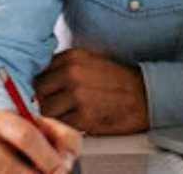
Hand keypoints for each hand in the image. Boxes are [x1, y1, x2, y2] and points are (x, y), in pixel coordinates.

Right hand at [0, 109, 81, 173]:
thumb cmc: (25, 131)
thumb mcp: (47, 126)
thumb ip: (66, 139)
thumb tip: (66, 165)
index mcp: (1, 120)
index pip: (25, 137)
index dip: (47, 157)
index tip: (63, 169)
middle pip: (9, 168)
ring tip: (36, 171)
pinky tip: (21, 173)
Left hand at [34, 48, 150, 134]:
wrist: (144, 95)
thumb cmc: (117, 79)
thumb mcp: (90, 61)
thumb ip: (64, 66)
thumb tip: (40, 79)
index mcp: (72, 56)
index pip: (38, 71)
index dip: (40, 84)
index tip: (45, 91)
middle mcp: (71, 73)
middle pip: (37, 91)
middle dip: (43, 100)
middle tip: (55, 105)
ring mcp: (77, 95)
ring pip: (45, 110)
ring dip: (53, 115)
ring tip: (66, 114)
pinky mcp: (84, 116)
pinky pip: (60, 124)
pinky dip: (65, 125)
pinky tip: (77, 120)